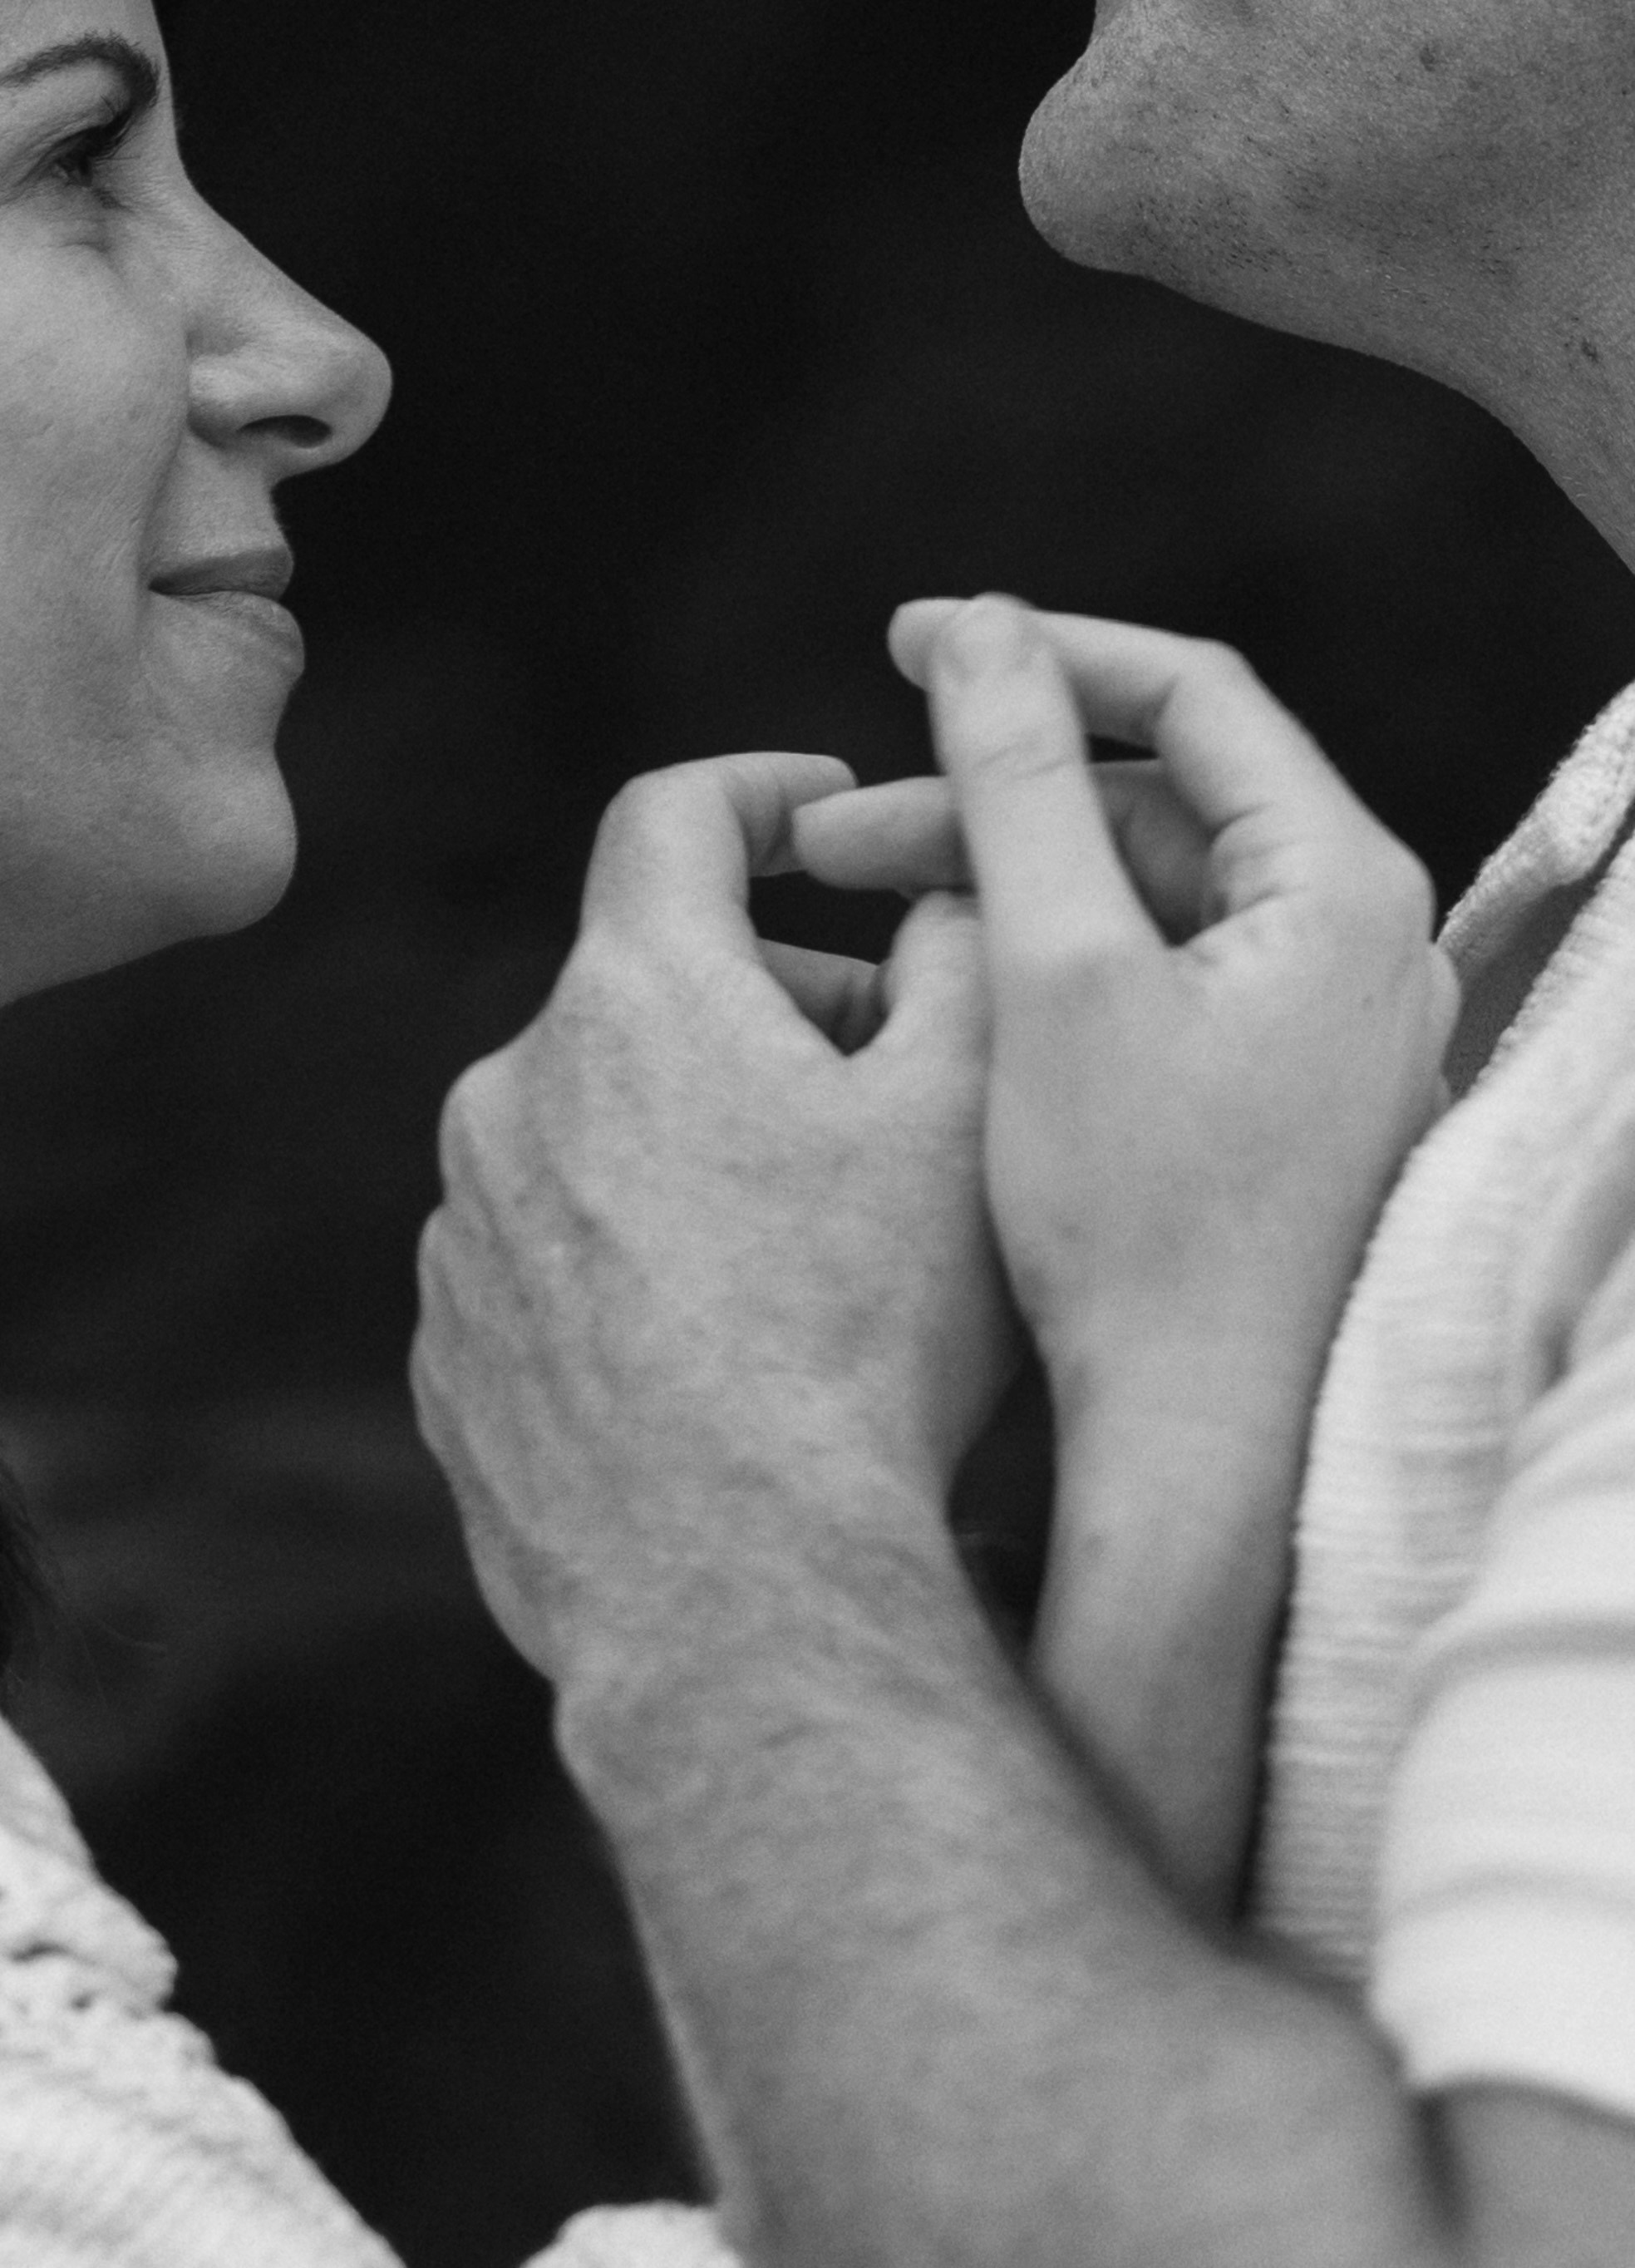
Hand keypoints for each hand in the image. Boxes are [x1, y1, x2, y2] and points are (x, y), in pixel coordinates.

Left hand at [412, 753, 1016, 1687]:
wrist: (745, 1598)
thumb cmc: (874, 1346)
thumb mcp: (972, 1117)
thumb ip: (967, 949)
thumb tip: (942, 896)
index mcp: (634, 1000)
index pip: (674, 816)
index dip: (763, 791)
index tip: (823, 816)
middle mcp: (510, 1096)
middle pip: (647, 990)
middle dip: (770, 1006)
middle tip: (886, 1081)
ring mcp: (466, 1237)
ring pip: (595, 1132)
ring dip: (696, 1141)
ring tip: (816, 1244)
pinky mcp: (454, 1359)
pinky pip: (551, 1260)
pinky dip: (633, 1261)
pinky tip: (732, 1349)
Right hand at [797, 597, 1458, 1434]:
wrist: (1194, 1444)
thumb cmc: (1135, 1227)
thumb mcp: (1053, 976)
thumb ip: (1014, 782)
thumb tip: (980, 628)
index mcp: (1340, 886)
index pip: (1191, 693)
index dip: (1036, 655)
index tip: (904, 643)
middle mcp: (1361, 943)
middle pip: (1158, 805)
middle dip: (987, 801)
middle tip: (833, 837)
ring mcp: (1327, 1027)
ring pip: (1148, 898)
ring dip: (1007, 886)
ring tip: (854, 915)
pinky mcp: (1281, 1098)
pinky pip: (1163, 981)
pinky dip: (1055, 966)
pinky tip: (946, 989)